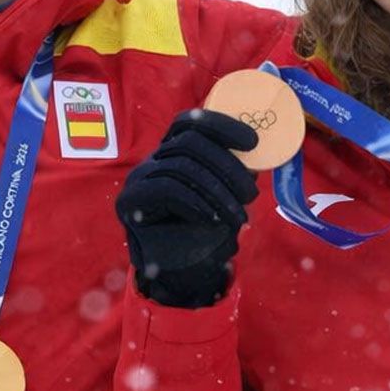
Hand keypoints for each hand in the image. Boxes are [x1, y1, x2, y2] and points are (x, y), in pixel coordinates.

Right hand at [115, 110, 259, 308]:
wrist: (179, 268)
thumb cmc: (204, 227)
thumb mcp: (225, 193)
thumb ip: (232, 171)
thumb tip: (258, 154)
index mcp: (174, 149)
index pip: (191, 122)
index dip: (222, 126)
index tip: (253, 143)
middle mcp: (154, 157)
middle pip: (189, 142)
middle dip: (227, 166)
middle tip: (251, 194)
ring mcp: (140, 176)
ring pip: (181, 165)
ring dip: (217, 191)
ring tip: (238, 216)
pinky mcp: (131, 199)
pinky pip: (166, 188)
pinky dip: (195, 201)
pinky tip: (211, 217)